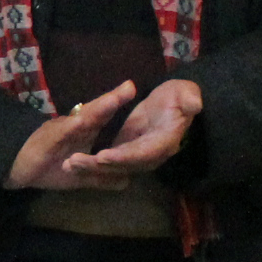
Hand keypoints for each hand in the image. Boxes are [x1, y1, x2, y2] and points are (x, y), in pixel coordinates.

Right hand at [5, 81, 133, 189]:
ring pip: (80, 119)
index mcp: (80, 132)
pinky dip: (70, 127)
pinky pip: (60, 133)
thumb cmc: (45, 167)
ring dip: (97, 109)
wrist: (12, 167)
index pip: (101, 116)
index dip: (116, 103)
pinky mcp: (46, 140)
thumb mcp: (78, 177)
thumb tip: (126, 182)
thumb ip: (100, 178)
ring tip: (113, 99)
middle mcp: (72, 127)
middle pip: (95, 112)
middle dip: (112, 100)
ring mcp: (59, 131)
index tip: (133, 89)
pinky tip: (80, 122)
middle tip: (130, 86)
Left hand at [61, 75, 201, 185]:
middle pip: (123, 165)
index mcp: (165, 142)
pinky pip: (109, 161)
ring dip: (91, 168)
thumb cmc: (181, 95)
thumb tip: (194, 103)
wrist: (176, 102)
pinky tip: (72, 163)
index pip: (142, 154)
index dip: (123, 157)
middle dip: (99, 166)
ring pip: (113, 166)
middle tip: (74, 162)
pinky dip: (92, 163)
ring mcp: (138, 154)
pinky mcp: (127, 151)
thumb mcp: (187, 93)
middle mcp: (150, 154)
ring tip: (67, 164)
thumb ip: (190, 100)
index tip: (103, 156)